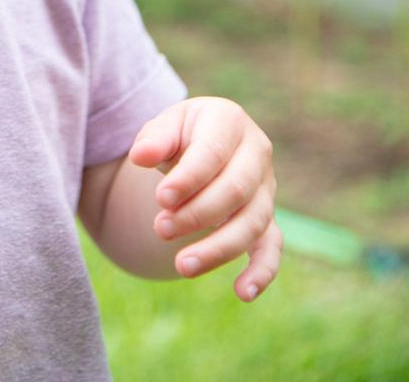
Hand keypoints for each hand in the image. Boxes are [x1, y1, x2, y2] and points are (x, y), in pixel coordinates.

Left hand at [129, 97, 280, 300]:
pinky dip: (262, 271)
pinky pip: (272, 247)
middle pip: (236, 189)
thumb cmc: (180, 135)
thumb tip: (140, 156)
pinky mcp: (268, 218)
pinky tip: (242, 293)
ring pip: (253, 222)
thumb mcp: (165, 126)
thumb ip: (153, 139)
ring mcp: (266, 188)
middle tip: (160, 229)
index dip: (188, 179)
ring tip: (181, 266)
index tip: (160, 199)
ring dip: (218, 248)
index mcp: (230, 121)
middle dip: (198, 214)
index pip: (213, 153)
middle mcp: (257, 152)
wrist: (201, 144)